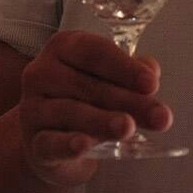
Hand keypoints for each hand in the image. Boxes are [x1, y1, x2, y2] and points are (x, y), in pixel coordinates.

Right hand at [16, 30, 172, 187]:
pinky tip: (84, 145)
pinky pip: (51, 142)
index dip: (125, 67)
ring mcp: (33, 108)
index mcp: (62, 48)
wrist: (51, 141)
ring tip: (129, 127)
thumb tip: (151, 71)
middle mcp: (41, 73)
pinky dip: (68, 144)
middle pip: (89, 85)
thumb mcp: (108, 81)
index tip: (151, 84)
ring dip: (103, 121)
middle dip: (128, 101)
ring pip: (72, 112)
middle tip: (159, 116)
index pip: (94, 52)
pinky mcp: (33, 143)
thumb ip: (132, 74)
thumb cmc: (84, 100)